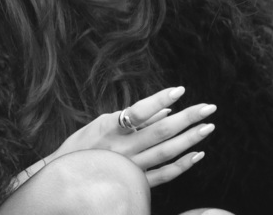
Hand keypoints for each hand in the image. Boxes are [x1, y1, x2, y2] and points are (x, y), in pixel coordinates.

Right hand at [49, 86, 216, 186]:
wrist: (63, 181)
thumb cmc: (82, 147)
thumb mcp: (101, 123)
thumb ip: (132, 117)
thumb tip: (165, 110)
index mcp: (110, 128)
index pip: (139, 111)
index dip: (160, 99)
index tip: (180, 90)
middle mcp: (122, 148)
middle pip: (161, 132)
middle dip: (188, 118)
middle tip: (208, 107)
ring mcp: (129, 167)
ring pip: (165, 152)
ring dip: (189, 139)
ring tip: (208, 126)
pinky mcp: (134, 183)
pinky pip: (162, 176)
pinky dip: (181, 166)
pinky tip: (197, 155)